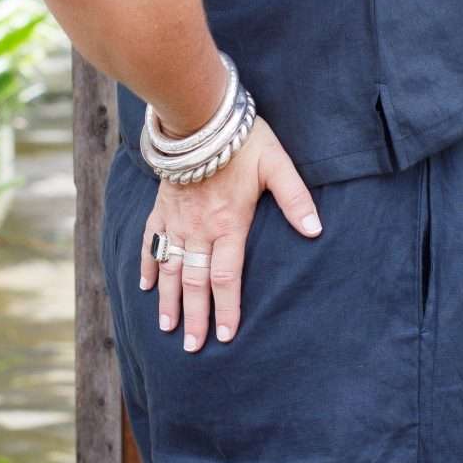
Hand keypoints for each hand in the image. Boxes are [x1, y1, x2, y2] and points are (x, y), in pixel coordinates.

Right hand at [139, 115, 322, 350]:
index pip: (226, 278)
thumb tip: (315, 230)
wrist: (197, 115)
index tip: (226, 336)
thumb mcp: (277, 165)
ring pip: (170, 269)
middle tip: (193, 347)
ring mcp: (176, 220)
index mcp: (228, 224)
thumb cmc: (242, 140)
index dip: (227, 309)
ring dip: (169, 300)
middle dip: (194, 317)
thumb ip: (296, 199)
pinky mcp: (162, 207)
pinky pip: (151, 242)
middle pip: (195, 282)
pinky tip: (147, 287)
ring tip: (168, 328)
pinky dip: (149, 266)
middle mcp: (199, 229)